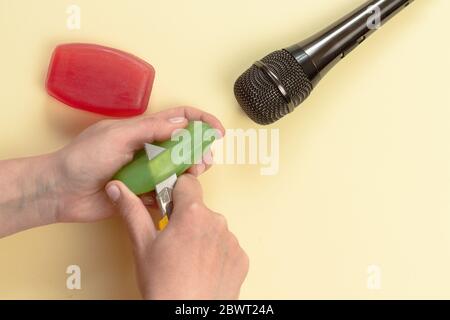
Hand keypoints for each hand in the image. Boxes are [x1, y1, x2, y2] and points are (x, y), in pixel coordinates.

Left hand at [53, 107, 223, 222]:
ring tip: (190, 177)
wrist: (61, 191)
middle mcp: (148, 149)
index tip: (217, 131)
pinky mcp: (142, 193)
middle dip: (200, 151)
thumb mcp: (117, 136)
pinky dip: (173, 195)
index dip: (201, 121)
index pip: (179, 118)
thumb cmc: (83, 158)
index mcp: (143, 130)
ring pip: (178, 171)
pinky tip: (172, 196)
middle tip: (203, 161)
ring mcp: (146, 172)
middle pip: (184, 146)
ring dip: (190, 173)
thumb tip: (182, 125)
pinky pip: (165, 194)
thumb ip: (150, 129)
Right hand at [106, 174, 248, 299]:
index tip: (168, 203)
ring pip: (213, 227)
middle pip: (200, 208)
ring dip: (202, 236)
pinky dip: (216, 253)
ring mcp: (232, 241)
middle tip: (173, 240)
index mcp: (192, 214)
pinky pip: (226, 246)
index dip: (175, 191)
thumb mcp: (142, 245)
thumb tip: (117, 189)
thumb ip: (132, 211)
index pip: (188, 182)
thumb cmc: (164, 286)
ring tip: (188, 260)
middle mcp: (217, 222)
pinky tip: (202, 269)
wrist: (187, 317)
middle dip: (186, 218)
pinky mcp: (241, 258)